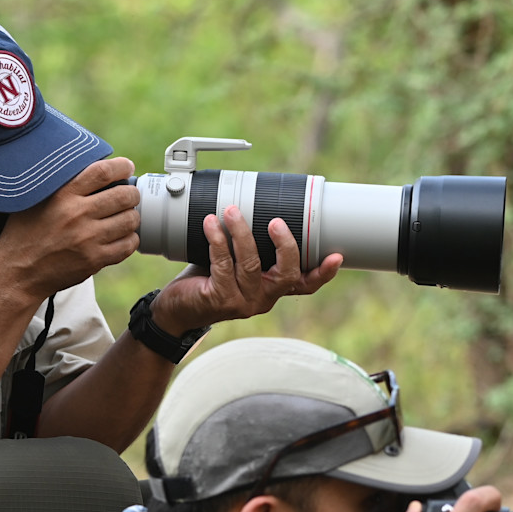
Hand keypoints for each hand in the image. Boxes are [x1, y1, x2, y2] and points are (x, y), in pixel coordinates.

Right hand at [0, 157, 141, 297]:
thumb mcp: (35, 200)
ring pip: (130, 220)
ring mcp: (87, 239)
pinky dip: (130, 239)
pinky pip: (127, 245)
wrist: (17, 272)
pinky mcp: (94, 260)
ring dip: (133, 217)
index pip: (102, 172)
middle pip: (124, 196)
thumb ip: (62, 185)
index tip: (127, 168)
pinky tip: (123, 237)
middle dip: (132, 194)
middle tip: (130, 195)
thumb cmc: (25, 233)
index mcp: (62, 194)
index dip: (122, 167)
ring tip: (126, 216)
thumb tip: (95, 171)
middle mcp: (76, 214)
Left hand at [150, 205, 340, 331]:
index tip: (336, 256)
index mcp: (272, 289)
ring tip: (232, 211)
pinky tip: (211, 224)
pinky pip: (223, 266)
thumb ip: (251, 245)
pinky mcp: (221, 300)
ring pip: (252, 265)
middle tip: (275, 221)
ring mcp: (243, 303)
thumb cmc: (207, 279)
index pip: (305, 285)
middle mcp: (263, 299)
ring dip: (242, 233)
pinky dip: (218, 241)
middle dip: (285, 246)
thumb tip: (256, 202)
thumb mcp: (235, 263)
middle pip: (287, 275)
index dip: (323, 273)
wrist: (176, 309)